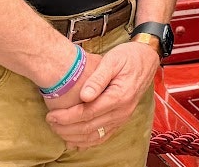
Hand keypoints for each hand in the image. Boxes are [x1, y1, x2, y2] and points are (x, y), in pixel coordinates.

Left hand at [44, 40, 159, 147]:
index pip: (88, 114)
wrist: (147, 58)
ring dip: (74, 137)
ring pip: (95, 137)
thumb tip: (84, 96)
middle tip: (50, 121)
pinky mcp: (121, 119)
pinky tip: (74, 140)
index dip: (67, 117)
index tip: (51, 115)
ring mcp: (123, 117)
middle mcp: (122, 111)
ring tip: (58, 129)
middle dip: (66, 128)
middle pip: (89, 128)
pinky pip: (103, 136)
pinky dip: (87, 142)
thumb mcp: (113, 60)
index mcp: (119, 96)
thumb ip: (98, 78)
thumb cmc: (129, 56)